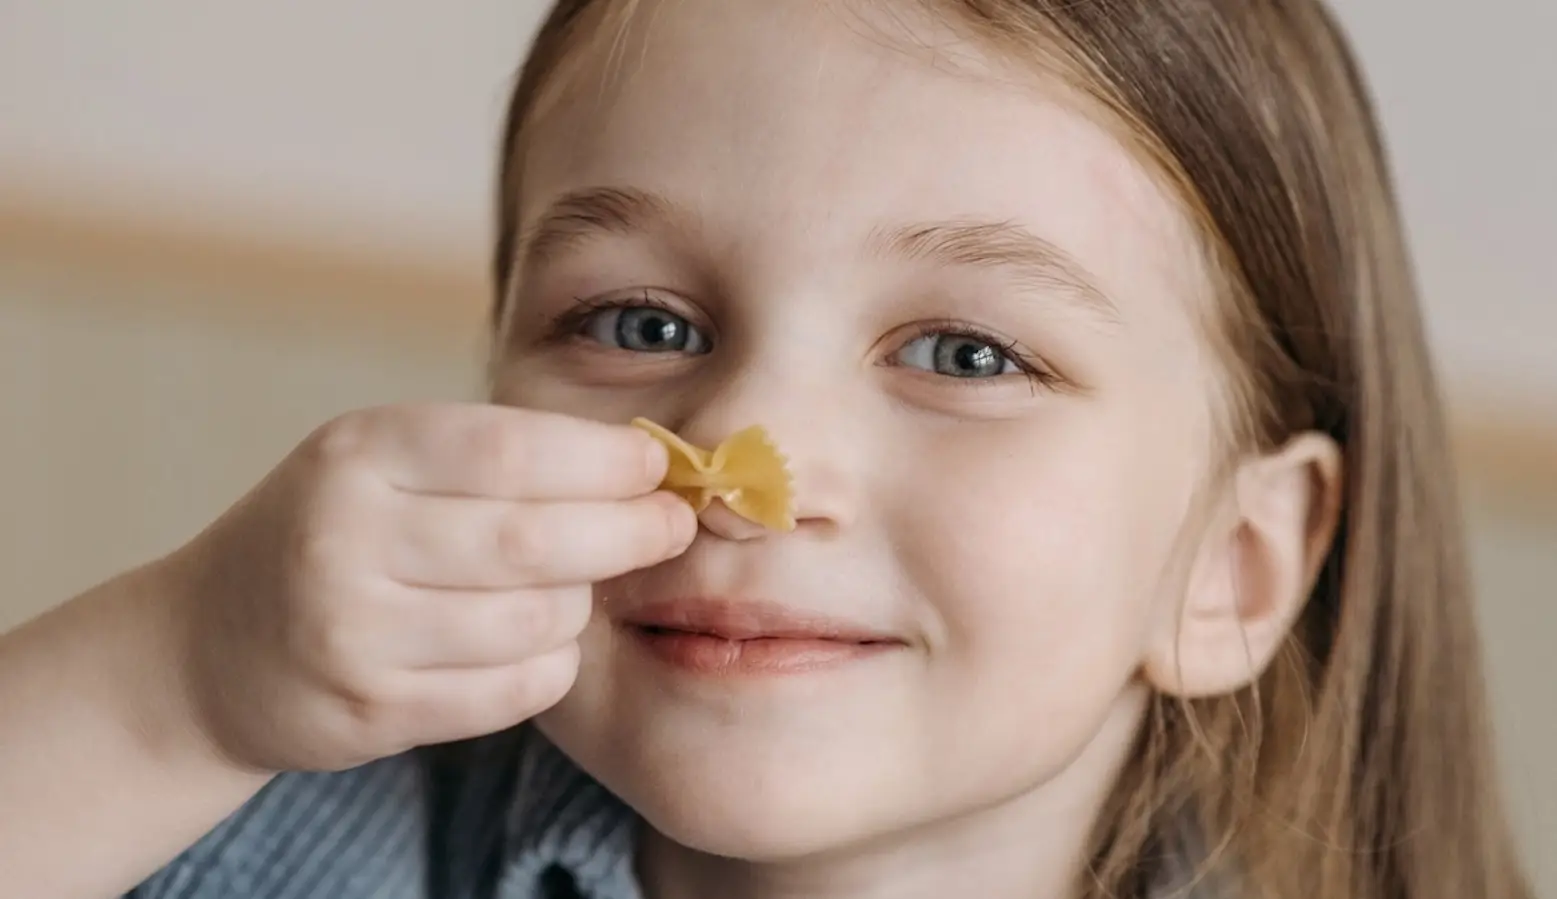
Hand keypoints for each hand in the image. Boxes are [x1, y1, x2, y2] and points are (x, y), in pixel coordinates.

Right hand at [158, 403, 693, 772]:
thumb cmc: (332, 531)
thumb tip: (640, 464)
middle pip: (534, 540)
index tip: (658, 467)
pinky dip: (550, 665)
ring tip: (584, 585)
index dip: (605, 462)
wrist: (211, 647)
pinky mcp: (370, 710)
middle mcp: (347, 537)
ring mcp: (353, 632)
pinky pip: (511, 690)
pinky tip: (544, 643)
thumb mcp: (384, 461)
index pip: (512, 449)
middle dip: (629, 532)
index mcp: (359, 453)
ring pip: (533, 621)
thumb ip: (493, 455)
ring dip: (582, 604)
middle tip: (673, 525)